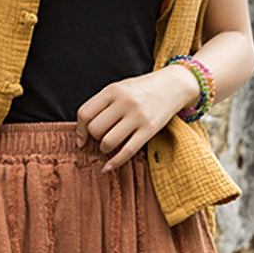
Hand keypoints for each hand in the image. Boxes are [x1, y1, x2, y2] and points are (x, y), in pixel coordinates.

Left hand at [75, 64, 201, 172]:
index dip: (80, 130)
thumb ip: (102, 105)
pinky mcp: (149, 130)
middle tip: (101, 138)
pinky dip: (114, 163)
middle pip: (95, 129)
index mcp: (113, 90)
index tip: (82, 140)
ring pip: (108, 142)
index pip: (85, 113)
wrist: (173, 85)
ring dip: (104, 149)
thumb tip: (82, 133)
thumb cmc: (141, 90)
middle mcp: (124, 101)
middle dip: (94, 139)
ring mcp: (137, 116)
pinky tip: (108, 168)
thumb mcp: (120, 88)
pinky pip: (127, 152)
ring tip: (109, 146)